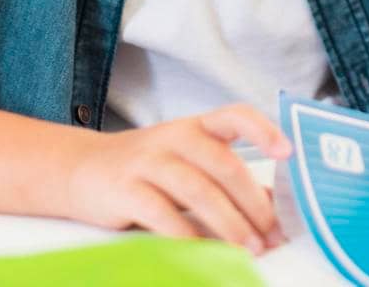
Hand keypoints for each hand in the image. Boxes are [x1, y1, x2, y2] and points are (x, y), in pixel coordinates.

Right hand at [64, 103, 291, 253]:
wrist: (80, 169)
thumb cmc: (148, 168)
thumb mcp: (189, 162)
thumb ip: (228, 180)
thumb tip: (275, 207)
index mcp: (197, 126)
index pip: (236, 116)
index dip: (264, 131)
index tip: (287, 153)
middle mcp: (175, 137)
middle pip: (224, 165)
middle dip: (253, 203)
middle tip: (271, 234)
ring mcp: (148, 161)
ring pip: (198, 190)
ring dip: (229, 224)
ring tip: (249, 249)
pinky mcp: (125, 190)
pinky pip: (162, 214)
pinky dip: (187, 235)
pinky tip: (203, 253)